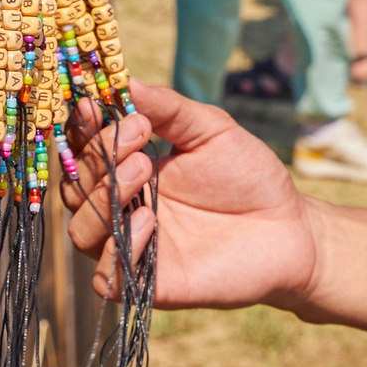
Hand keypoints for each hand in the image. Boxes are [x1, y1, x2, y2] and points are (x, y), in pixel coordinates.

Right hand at [62, 82, 320, 309]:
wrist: (291, 228)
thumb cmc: (250, 176)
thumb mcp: (211, 130)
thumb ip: (170, 110)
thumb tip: (127, 82)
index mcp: (130, 169)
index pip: (84, 152)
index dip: (82, 130)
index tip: (93, 106)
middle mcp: (124, 208)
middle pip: (75, 189)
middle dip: (96, 157)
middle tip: (137, 135)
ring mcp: (134, 247)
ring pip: (81, 233)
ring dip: (101, 199)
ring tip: (144, 171)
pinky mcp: (151, 284)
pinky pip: (106, 278)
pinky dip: (117, 249)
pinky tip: (150, 219)